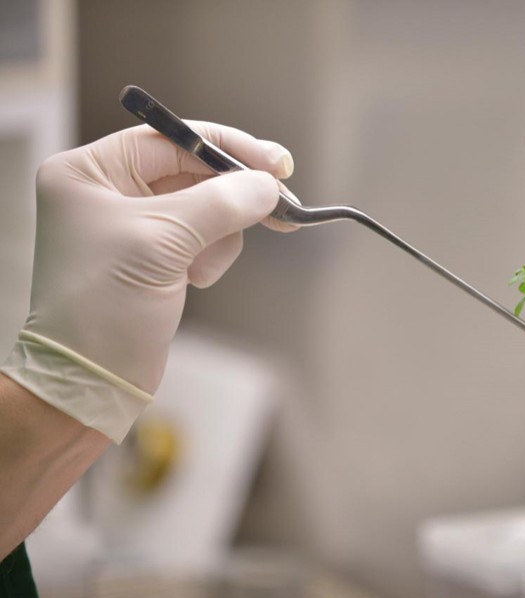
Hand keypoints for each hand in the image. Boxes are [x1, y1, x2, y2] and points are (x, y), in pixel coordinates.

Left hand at [1, 122, 290, 441]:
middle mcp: (109, 191)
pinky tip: (195, 280)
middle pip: (194, 172)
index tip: (277, 165)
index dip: (228, 148)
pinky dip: (212, 255)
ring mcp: (134, 225)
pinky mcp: (155, 256)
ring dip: (220, 235)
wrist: (91, 379)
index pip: (172, 139)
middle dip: (233, 196)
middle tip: (283, 207)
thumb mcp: (162, 242)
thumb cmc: (105, 305)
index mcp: (90, 172)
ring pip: (208, 207)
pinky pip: (205, 237)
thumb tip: (268, 184)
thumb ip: (220, 203)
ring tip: (202, 269)